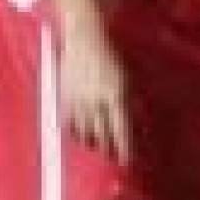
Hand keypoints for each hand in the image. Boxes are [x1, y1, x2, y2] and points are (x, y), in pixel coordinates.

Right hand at [57, 23, 131, 163]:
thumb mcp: (128, 78)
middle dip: (108, 149)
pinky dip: (75, 133)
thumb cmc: (113, 56)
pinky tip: (80, 137)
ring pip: (84, 132)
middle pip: (102, 135)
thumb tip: (134, 125)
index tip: (127, 161)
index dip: (124, 149)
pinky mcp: (65, 96)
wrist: (85, 38)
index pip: (121, 130)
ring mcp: (79, 99)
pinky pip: (68, 123)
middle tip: (112, 157)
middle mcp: (97, 100)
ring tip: (97, 148)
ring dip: (92, 143)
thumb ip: (129, 101)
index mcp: (117, 94)